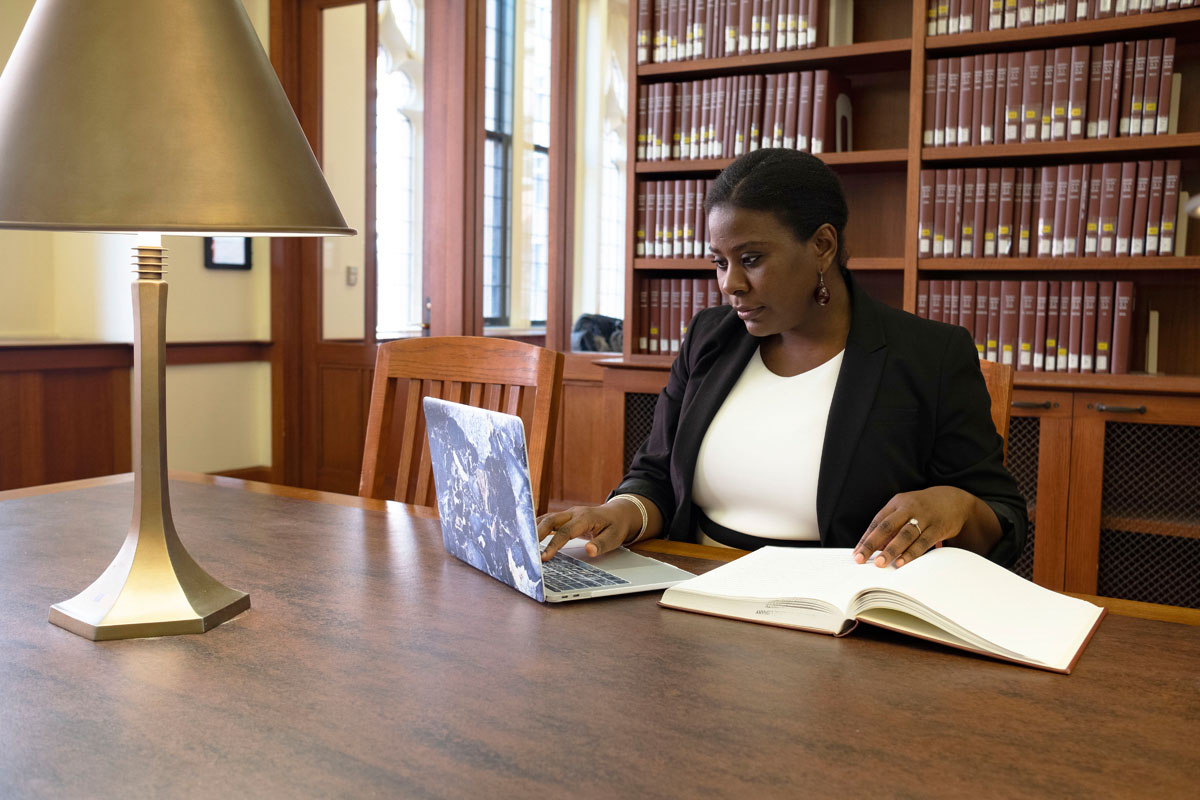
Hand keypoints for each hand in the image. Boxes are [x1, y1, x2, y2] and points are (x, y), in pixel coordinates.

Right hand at [536, 501, 639, 560]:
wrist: (619, 513)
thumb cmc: (616, 526)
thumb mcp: (615, 537)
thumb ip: (601, 544)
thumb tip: (589, 551)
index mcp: (585, 518)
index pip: (565, 532)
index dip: (553, 545)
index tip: (544, 558)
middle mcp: (573, 513)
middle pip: (550, 521)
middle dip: (536, 534)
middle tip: (526, 550)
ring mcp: (568, 513)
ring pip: (546, 518)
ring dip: (534, 530)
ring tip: (522, 544)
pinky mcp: (565, 517)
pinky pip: (548, 520)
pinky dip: (537, 527)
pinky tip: (528, 537)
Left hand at [852, 486, 977, 567]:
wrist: (954, 500)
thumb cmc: (923, 509)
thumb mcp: (905, 510)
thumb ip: (891, 527)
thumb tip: (876, 549)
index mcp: (897, 503)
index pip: (877, 522)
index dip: (866, 538)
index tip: (857, 554)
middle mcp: (909, 508)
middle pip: (887, 526)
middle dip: (873, 544)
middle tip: (862, 559)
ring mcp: (924, 517)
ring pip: (905, 534)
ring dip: (891, 550)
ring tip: (881, 563)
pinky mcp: (938, 527)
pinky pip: (923, 541)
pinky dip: (911, 553)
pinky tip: (902, 562)